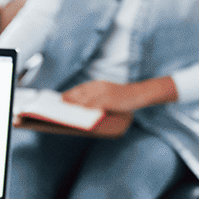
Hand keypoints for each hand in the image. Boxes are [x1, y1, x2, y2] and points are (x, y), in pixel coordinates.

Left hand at [62, 77, 176, 112]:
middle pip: (79, 93)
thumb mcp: (108, 94)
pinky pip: (93, 105)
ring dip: (74, 104)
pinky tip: (79, 113)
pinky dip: (85, 109)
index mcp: (98, 85)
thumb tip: (82, 107)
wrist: (139, 94)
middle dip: (68, 100)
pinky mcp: (108, 100)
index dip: (69, 94)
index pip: (80, 89)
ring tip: (65, 111)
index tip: (61, 99)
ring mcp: (103, 93)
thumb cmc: (123, 98)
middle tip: (59, 107)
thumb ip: (96, 98)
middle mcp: (99, 87)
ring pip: (84, 99)